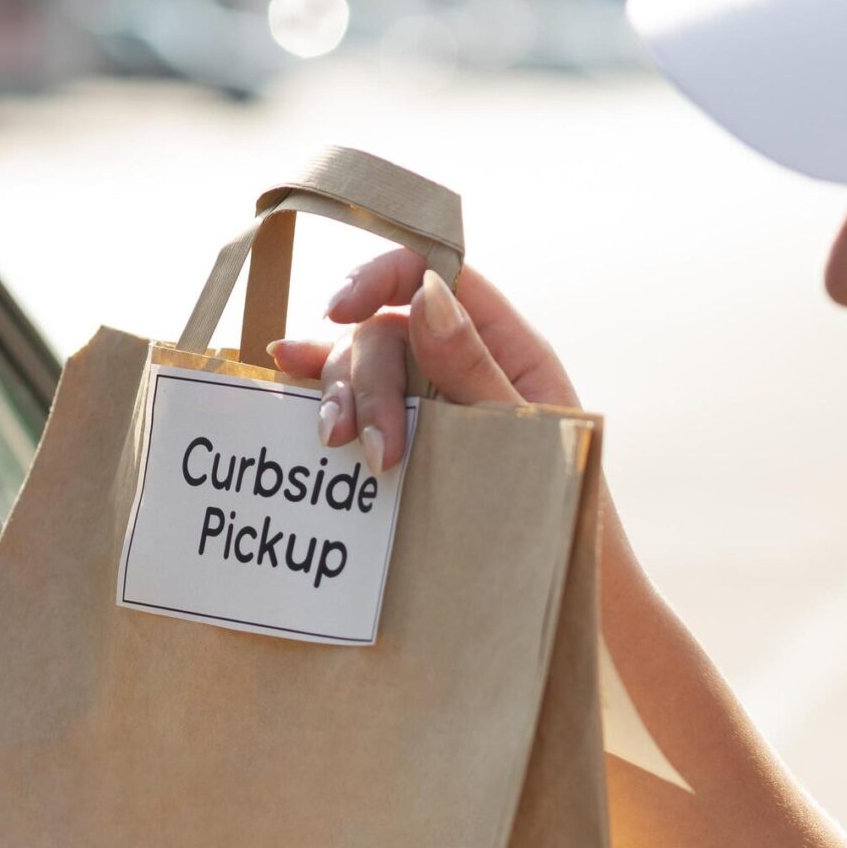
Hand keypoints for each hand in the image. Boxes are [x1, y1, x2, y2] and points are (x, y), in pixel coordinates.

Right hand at [265, 250, 582, 479]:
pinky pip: (353, 395)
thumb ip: (474, 365)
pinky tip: (288, 373)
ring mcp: (426, 394)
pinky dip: (320, 385)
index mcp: (504, 344)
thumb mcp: (522, 431)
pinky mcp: (403, 430)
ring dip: (340, 393)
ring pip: (362, 363)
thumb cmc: (558, 502)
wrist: (553, 573)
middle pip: (386, 329)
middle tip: (373, 450)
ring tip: (334, 442)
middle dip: (366, 379)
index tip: (339, 309)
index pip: (435, 274)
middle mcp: (459, 358)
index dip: (382, 277)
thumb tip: (427, 293)